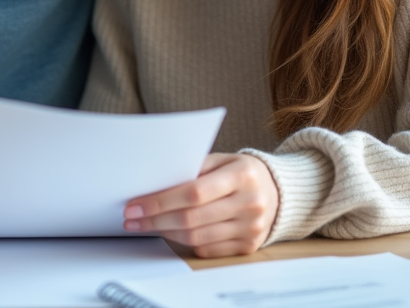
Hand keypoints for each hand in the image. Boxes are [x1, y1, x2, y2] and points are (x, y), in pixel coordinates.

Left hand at [123, 153, 278, 257]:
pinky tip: (171, 232)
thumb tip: (154, 184)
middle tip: (132, 218)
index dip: (161, 201)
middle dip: (155, 219)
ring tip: (146, 225)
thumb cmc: (241, 172)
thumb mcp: (221, 160)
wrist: (277, 192)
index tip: (135, 205)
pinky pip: (207, 250)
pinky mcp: (247, 247)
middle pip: (192, 218)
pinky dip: (184, 242)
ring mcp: (251, 228)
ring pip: (196, 238)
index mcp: (242, 175)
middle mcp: (250, 203)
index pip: (194, 192)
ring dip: (165, 232)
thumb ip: (193, 169)